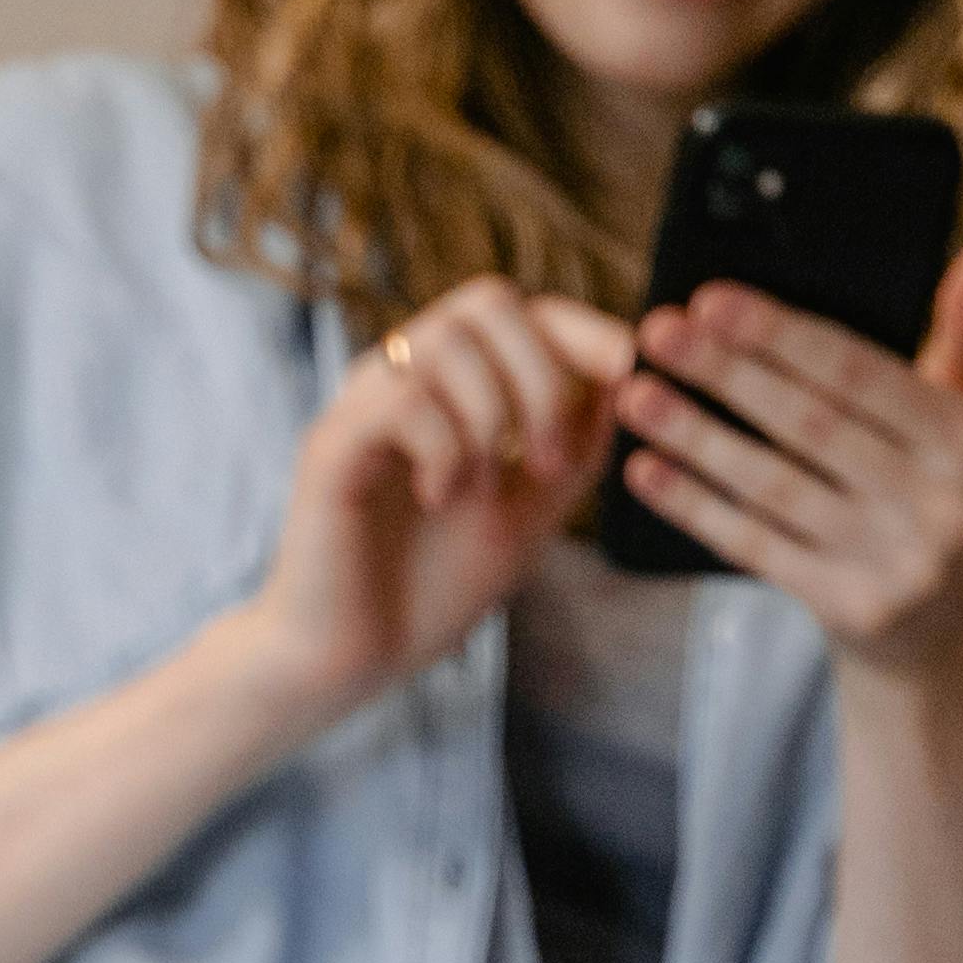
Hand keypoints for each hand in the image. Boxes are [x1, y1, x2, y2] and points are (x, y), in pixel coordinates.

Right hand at [243, 282, 633, 728]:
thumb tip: (628, 380)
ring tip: (482, 489)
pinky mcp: (330, 444)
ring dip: (492, 416)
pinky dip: (444, 449)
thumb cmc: (431, 588)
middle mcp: (402, 378)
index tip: (632, 368)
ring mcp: (362, 403)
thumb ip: (573, 450)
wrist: (356, 660)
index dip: (581, 329)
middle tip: (545, 460)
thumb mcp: (528, 511)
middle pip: (488, 303)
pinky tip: (438, 500)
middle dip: (542, 375)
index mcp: (449, 387)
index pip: (521, 314)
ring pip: (446, 342)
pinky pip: (405, 399)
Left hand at [610, 231, 962, 683]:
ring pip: (776, 487)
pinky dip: (697, 506)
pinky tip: (647, 469)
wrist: (939, 637)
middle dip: (727, 373)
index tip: (710, 299)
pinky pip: (759, 547)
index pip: (860, 374)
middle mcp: (945, 505)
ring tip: (636, 394)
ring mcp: (900, 566)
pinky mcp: (854, 612)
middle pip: (811, 426)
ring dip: (696, 437)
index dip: (781, 335)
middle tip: (656, 332)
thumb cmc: (936, 492)